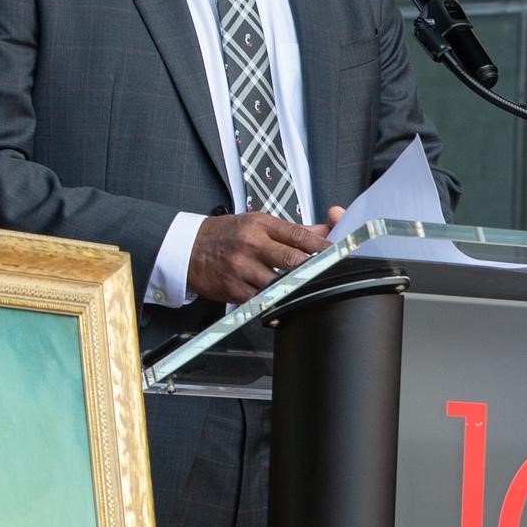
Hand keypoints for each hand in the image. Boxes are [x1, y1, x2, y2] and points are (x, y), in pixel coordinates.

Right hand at [188, 211, 329, 304]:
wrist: (188, 248)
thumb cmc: (226, 234)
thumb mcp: (257, 223)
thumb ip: (292, 231)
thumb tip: (324, 232)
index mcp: (261, 225)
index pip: (299, 236)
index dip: (322, 246)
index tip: (338, 253)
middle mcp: (252, 245)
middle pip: (292, 260)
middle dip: (313, 269)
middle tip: (329, 274)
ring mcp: (242, 268)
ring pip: (279, 283)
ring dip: (296, 288)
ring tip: (309, 290)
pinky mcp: (234, 289)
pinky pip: (261, 300)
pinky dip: (275, 303)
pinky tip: (284, 303)